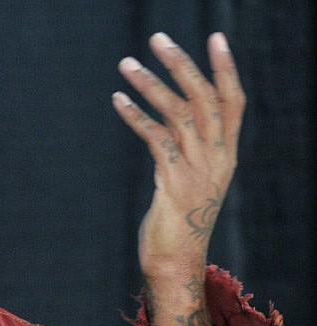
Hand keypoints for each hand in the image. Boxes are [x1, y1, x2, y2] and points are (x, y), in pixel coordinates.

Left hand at [112, 32, 244, 282]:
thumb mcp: (191, 178)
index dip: (225, 68)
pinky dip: (135, 116)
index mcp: (227, 154)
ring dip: (150, 84)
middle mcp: (219, 157)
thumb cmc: (179, 220)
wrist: (175, 262)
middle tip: (157, 38)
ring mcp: (199, 170)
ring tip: (126, 64)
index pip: (234, 102)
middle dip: (182, 64)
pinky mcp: (175, 182)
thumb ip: (187, 147)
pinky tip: (118, 100)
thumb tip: (168, 115)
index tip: (215, 37)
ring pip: (179, 113)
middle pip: (206, 98)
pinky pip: (156, 138)